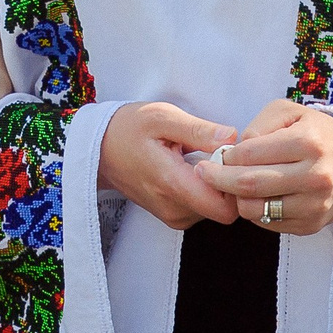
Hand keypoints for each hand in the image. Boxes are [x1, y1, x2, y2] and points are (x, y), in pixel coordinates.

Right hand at [99, 102, 238, 230]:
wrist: (97, 150)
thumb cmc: (128, 128)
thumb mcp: (162, 116)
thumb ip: (198, 129)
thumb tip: (232, 138)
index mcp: (172, 184)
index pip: (226, 207)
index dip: (236, 183)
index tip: (230, 158)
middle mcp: (174, 208)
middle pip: (225, 209)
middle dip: (230, 183)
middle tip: (219, 153)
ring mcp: (172, 216)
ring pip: (215, 209)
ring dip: (217, 186)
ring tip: (203, 157)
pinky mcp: (172, 216)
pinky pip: (202, 208)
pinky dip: (205, 190)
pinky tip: (194, 167)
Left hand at [198, 100, 332, 236]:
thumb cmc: (310, 130)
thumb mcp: (286, 112)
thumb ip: (258, 126)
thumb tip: (234, 152)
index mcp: (308, 143)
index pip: (250, 155)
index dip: (225, 156)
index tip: (214, 156)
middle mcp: (316, 176)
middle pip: (250, 185)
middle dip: (219, 179)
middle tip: (204, 172)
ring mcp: (316, 204)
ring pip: (256, 209)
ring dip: (236, 197)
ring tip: (232, 184)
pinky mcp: (312, 224)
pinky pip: (268, 223)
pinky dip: (255, 210)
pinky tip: (255, 195)